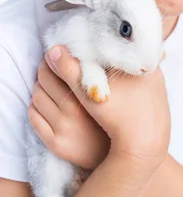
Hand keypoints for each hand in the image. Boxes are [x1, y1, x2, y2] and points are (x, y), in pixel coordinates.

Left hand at [35, 46, 170, 172]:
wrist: (134, 155)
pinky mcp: (56, 144)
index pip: (61, 65)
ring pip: (37, 96)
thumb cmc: (133, 116)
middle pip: (45, 78)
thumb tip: (114, 41)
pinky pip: (34, 117)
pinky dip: (36, 105)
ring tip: (49, 81)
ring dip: (40, 85)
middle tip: (51, 63)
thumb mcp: (126, 86)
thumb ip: (117, 63)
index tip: (59, 50)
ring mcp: (63, 129)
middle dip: (45, 67)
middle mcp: (73, 112)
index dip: (57, 54)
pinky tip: (46, 100)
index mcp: (90, 94)